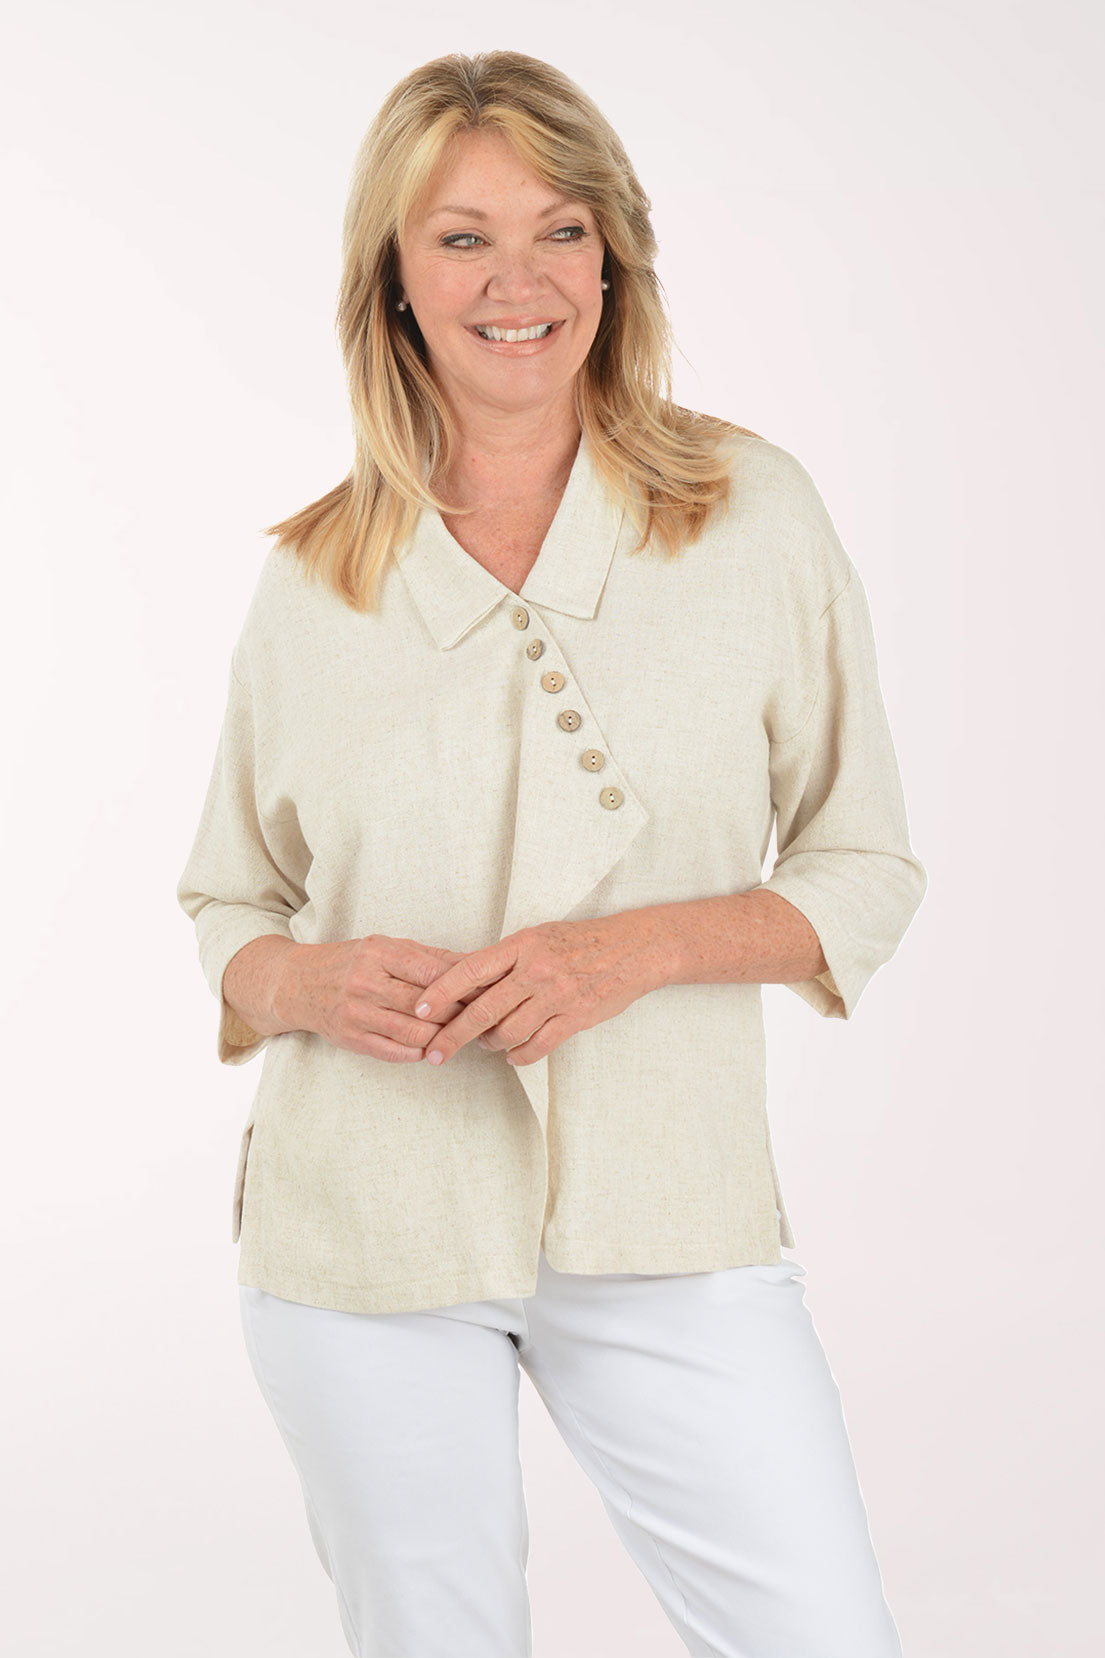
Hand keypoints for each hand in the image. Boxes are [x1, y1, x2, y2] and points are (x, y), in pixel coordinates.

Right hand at [274, 934, 482, 1062]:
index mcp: (378, 953)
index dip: (462, 985)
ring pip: (414, 1032)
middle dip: (458, 1013)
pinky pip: (395, 1052)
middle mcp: (366, 983)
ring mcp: (357, 1014)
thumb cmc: (350, 962)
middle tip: (480, 1017)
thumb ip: (428, 957)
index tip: (485, 990)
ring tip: (458, 1033)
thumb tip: (474, 962)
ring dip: (442, 1036)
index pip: (430, 972)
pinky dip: (419, 1051)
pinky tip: (431, 1046)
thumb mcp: (385, 947)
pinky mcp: (352, 1039)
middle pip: (426, 1005)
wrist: (298, 983)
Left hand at [411, 914, 663, 1068]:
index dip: (440, 992)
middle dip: (452, 1035)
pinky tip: (513, 1056)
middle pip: (482, 1009)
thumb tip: (462, 982)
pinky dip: (520, 1055)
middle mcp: (535, 969)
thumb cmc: (580, 942)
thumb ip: (503, 960)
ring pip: (508, 1031)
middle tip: (433, 1052)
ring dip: (490, 1044)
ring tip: (485, 1045)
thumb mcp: (537, 937)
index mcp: (521, 945)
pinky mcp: (576, 1017)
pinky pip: (538, 1045)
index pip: (469, 969)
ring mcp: (556, 995)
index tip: (419, 1009)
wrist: (632, 949)